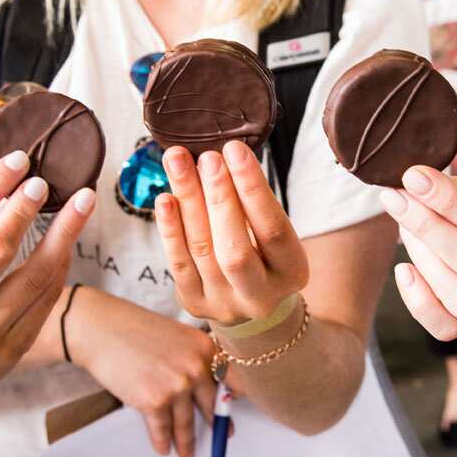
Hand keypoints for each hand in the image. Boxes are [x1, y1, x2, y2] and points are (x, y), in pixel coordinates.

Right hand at [0, 152, 94, 401]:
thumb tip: (8, 186)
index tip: (18, 161)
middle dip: (22, 212)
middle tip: (43, 182)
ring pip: (33, 277)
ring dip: (63, 235)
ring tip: (84, 202)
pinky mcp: (13, 348)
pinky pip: (46, 299)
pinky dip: (61, 265)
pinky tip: (71, 239)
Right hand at [70, 291, 218, 456]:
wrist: (101, 329)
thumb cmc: (133, 329)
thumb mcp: (177, 337)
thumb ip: (194, 359)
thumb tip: (206, 386)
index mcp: (205, 348)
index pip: (232, 380)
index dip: (234, 398)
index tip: (234, 410)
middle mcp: (196, 367)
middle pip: (212, 406)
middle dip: (217, 425)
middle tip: (222, 436)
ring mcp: (176, 386)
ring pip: (186, 423)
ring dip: (186, 441)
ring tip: (187, 452)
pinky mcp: (154, 401)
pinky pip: (162, 429)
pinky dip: (163, 442)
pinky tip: (164, 447)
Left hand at [156, 140, 308, 326]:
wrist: (252, 305)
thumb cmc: (264, 253)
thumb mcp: (274, 234)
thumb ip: (253, 203)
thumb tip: (223, 155)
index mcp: (292, 272)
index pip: (273, 229)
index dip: (253, 189)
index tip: (235, 150)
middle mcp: (261, 295)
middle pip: (235, 248)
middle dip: (220, 198)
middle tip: (207, 157)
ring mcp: (225, 303)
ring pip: (203, 250)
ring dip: (189, 201)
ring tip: (178, 162)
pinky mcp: (196, 303)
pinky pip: (180, 264)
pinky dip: (170, 229)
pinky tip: (164, 198)